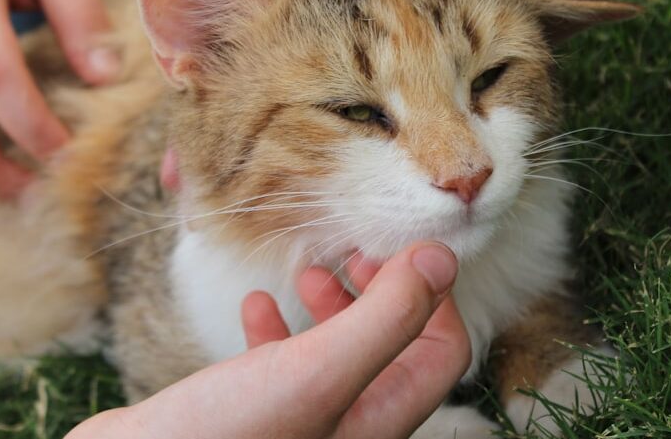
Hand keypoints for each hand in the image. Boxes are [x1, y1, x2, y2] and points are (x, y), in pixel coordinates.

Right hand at [67, 242, 468, 438]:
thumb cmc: (227, 438)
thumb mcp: (319, 370)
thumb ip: (387, 317)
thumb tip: (442, 259)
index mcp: (379, 419)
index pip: (443, 353)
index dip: (432, 296)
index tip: (398, 250)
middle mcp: (348, 425)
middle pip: (393, 348)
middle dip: (379, 292)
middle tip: (351, 254)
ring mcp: (300, 422)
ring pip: (338, 352)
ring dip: (330, 305)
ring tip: (306, 272)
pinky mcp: (253, 415)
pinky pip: (281, 365)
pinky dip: (276, 329)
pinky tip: (254, 305)